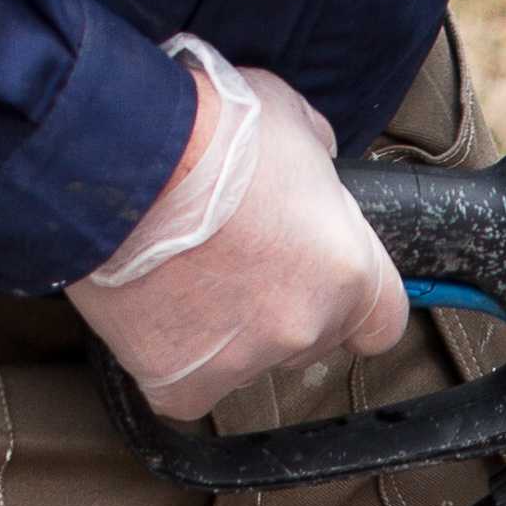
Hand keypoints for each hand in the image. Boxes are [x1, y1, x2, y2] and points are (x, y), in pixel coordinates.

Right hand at [76, 46, 407, 421]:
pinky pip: (185, 386)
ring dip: (223, 330)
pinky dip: (171, 358)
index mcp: (348, 272)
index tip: (327, 286)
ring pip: (245, 361)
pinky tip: (152, 313)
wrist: (123, 154)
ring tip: (181, 273)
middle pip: (308, 338)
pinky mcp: (180, 379)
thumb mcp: (292, 120)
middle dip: (278, 306)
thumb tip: (317, 169)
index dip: (354, 303)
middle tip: (231, 258)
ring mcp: (243, 360)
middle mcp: (304, 326)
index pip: (382, 321)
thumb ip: (318, 162)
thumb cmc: (207, 127)